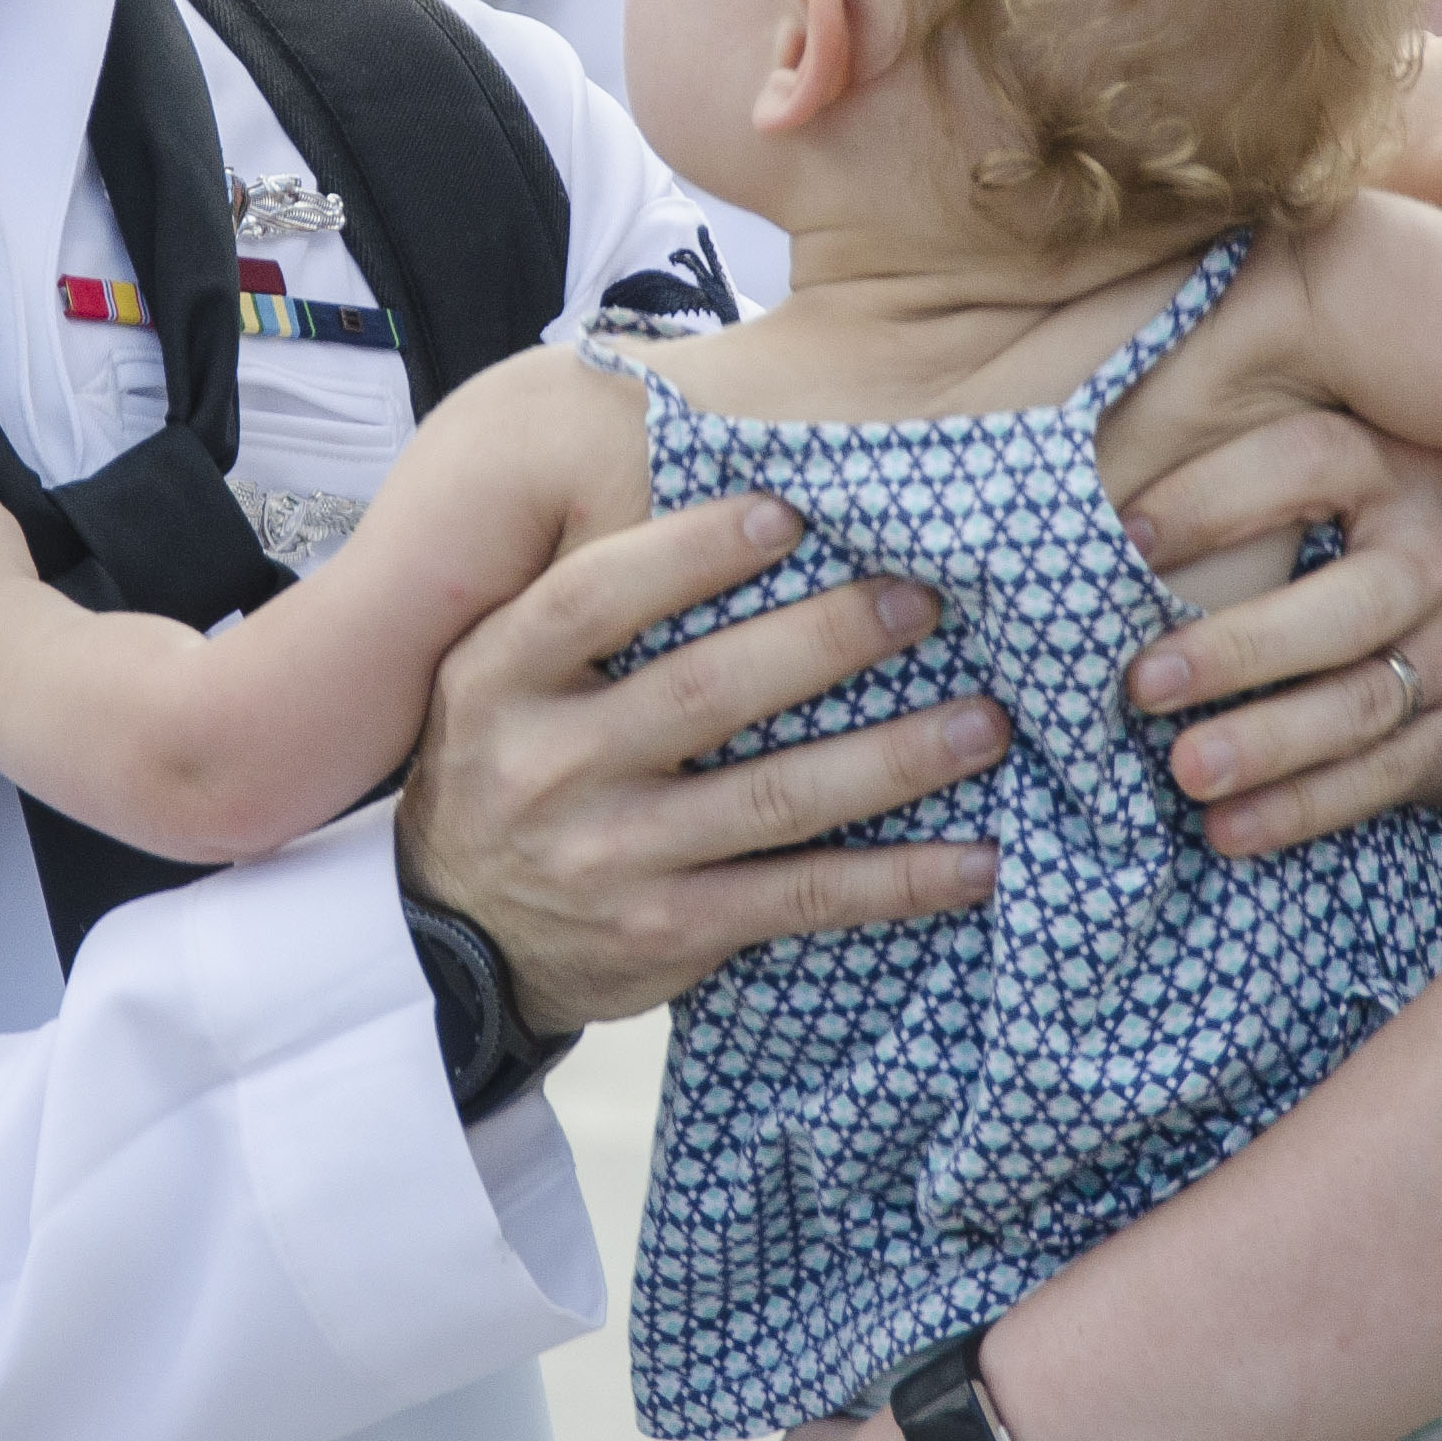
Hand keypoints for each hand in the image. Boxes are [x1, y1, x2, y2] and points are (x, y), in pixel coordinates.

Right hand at [397, 493, 1007, 1029]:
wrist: (456, 944)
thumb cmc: (503, 770)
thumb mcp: (495, 678)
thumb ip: (582, 606)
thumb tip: (731, 496)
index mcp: (501, 679)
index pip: (593, 599)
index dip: (690, 552)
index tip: (787, 512)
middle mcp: (550, 767)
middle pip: (703, 691)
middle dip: (825, 641)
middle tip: (923, 600)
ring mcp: (612, 857)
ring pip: (773, 798)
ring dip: (892, 760)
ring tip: (985, 725)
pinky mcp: (669, 932)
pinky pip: (799, 899)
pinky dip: (895, 880)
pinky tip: (975, 861)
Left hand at [1122, 418, 1441, 855]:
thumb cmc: (1381, 508)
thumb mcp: (1339, 456)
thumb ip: (1244, 462)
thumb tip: (1102, 479)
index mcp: (1397, 466)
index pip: (1304, 463)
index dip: (1211, 498)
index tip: (1125, 538)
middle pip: (1341, 612)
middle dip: (1237, 653)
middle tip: (1141, 683)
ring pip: (1364, 708)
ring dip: (1267, 748)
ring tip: (1185, 771)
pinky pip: (1386, 778)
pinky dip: (1304, 809)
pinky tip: (1232, 827)